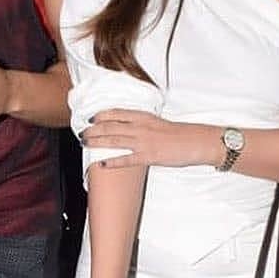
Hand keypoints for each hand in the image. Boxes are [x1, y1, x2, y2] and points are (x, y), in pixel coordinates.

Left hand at [82, 110, 213, 168]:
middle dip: (93, 130)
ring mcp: (144, 141)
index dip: (101, 115)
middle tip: (81, 134)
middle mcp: (141, 127)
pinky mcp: (149, 156)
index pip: (117, 113)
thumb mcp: (158, 124)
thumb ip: (143, 125)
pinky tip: (101, 164)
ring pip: (114, 140)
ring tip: (84, 143)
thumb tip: (129, 129)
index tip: (90, 118)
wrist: (197, 141)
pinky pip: (126, 159)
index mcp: (144, 117)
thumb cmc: (180, 134)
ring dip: (97, 142)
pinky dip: (112, 162)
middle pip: (111, 126)